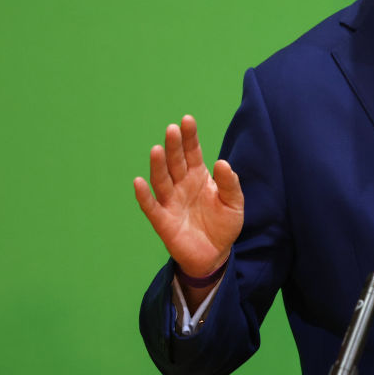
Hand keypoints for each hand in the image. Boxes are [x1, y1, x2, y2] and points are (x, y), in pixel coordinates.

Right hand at [133, 115, 243, 277]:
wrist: (216, 254)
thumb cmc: (224, 224)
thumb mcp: (234, 203)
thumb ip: (229, 184)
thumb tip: (221, 162)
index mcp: (198, 176)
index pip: (192, 152)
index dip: (189, 137)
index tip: (187, 120)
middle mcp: (181, 185)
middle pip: (175, 162)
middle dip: (173, 146)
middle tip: (172, 129)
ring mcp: (171, 202)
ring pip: (161, 180)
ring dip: (158, 165)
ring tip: (157, 149)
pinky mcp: (163, 221)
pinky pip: (151, 206)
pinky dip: (144, 195)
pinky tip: (139, 182)